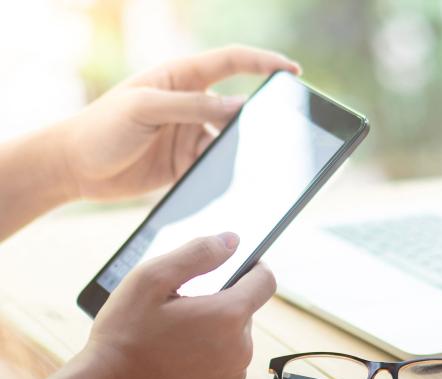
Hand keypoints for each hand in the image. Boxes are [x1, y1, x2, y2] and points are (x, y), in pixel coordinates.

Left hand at [60, 45, 300, 199]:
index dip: (264, 62)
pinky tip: (221, 180)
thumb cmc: (100, 127)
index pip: (231, 62)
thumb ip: (193, 106)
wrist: (74, 167)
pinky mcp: (185, 162)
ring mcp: (189, 134)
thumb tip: (240, 107)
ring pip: (228, 140)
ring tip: (244, 164)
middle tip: (279, 131)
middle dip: (257, 117)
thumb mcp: (144, 109)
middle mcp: (189, 103)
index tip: (292, 72)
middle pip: (236, 105)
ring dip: (237, 151)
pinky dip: (221, 172)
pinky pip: (214, 165)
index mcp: (180, 77)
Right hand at [84, 233, 275, 378]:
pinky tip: (178, 355)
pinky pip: (226, 362)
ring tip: (176, 333)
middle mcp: (240, 348)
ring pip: (236, 336)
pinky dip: (210, 354)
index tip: (237, 265)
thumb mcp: (151, 279)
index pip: (265, 281)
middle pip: (245, 309)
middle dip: (221, 300)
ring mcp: (232, 374)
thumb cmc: (124, 334)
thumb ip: (197, 253)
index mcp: (229, 316)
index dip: (254, 267)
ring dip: (215, 328)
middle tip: (183, 305)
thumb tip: (232, 240)